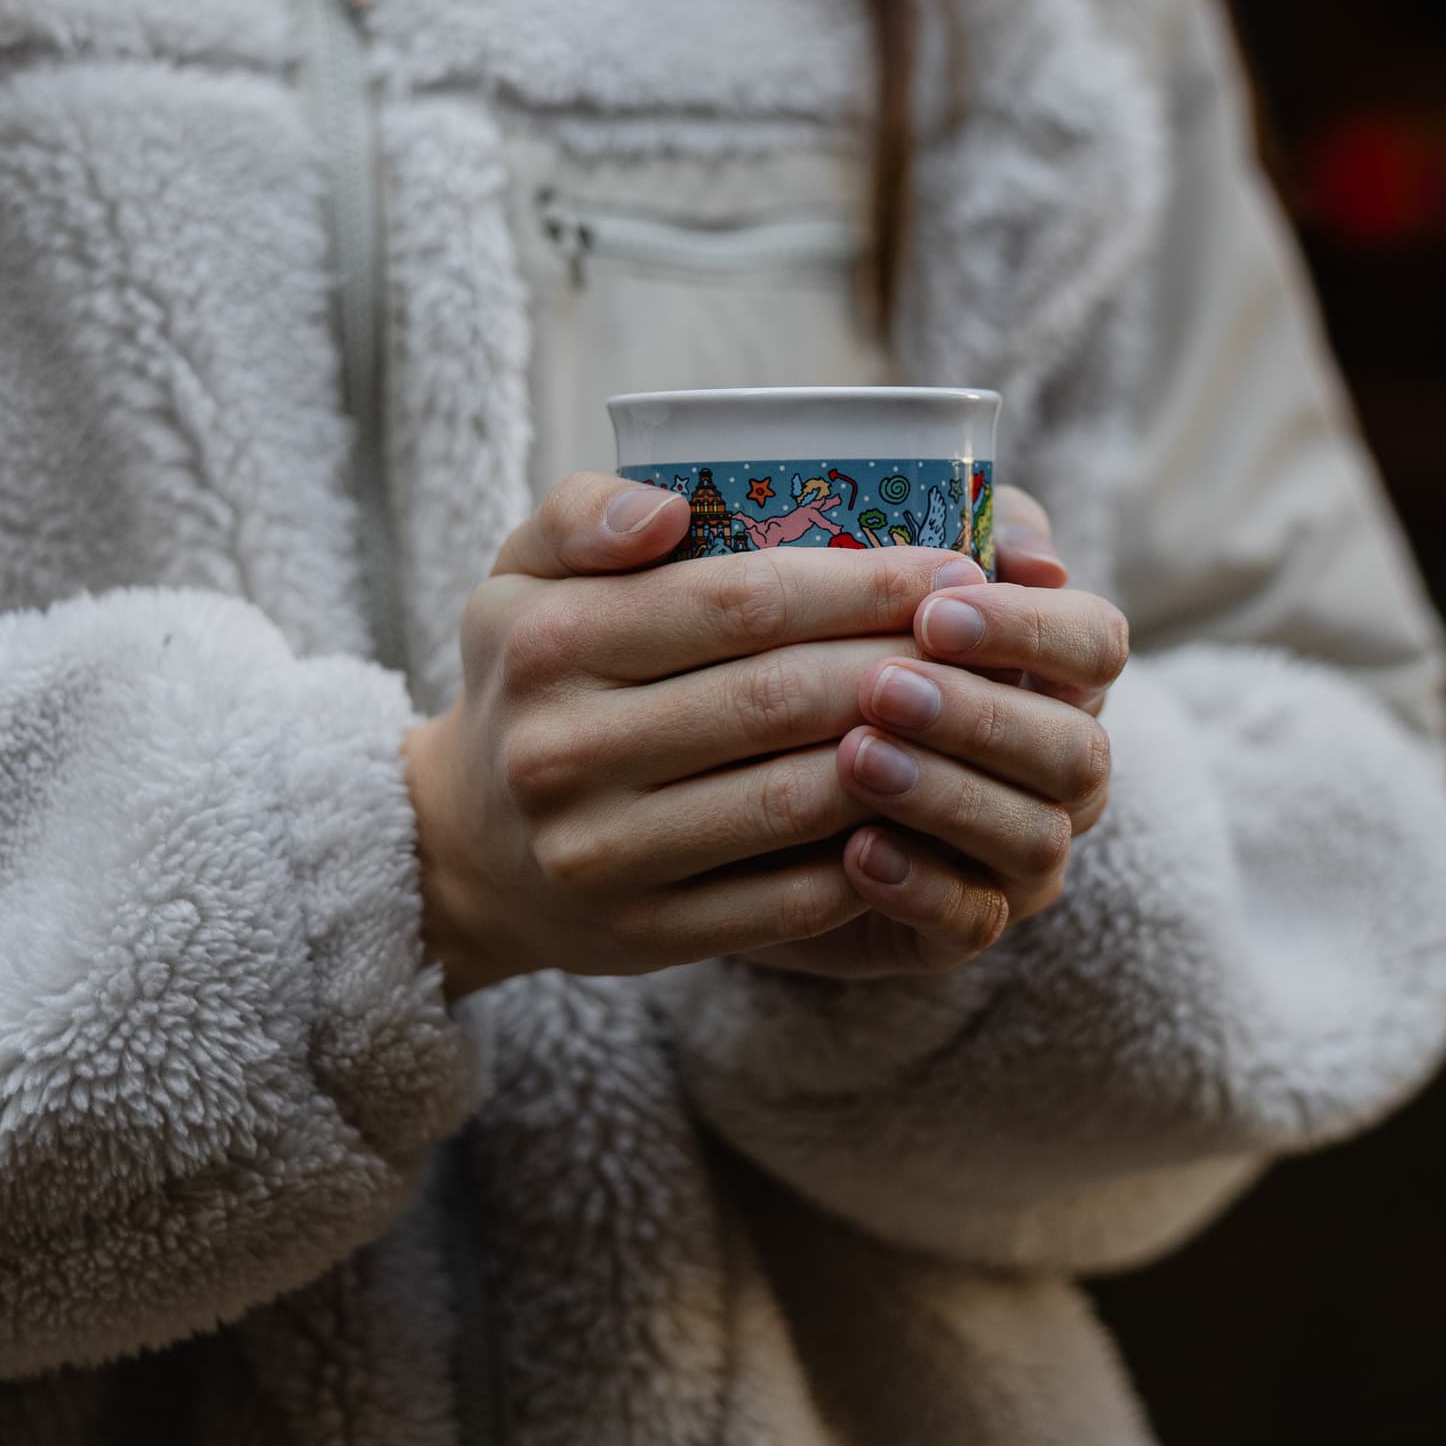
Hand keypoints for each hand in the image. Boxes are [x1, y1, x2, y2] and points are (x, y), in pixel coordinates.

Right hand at [403, 472, 994, 997]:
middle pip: (778, 698)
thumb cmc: (528, 680)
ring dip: (901, 758)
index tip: (951, 567)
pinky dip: (870, 855)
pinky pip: (788, 898)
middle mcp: (564, 750)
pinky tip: (923, 812)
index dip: (860, 584)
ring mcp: (602, 853)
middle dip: (900, 662)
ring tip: (971, 718)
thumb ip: (584, 513)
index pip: (737, 601)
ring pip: (793, 801)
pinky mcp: (643, 935)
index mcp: (547, 641)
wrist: (462, 847)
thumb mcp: (520, 578)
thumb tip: (669, 509)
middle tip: (982, 640)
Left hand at [743, 489, 1129, 980]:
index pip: (1098, 644)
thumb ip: (960, 536)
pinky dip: (920, 885)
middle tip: (881, 686)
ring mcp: (1020, 857)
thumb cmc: (831, 649)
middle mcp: (1059, 769)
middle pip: (1075, 749)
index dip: (1031, 629)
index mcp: (1054, 674)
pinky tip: (857, 851)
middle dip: (980, 716)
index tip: (936, 613)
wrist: (742, 779)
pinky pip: (971, 920)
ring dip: (947, 796)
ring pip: (1032, 836)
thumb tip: (1039, 557)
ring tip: (856, 759)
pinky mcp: (961, 928)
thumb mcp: (877, 577)